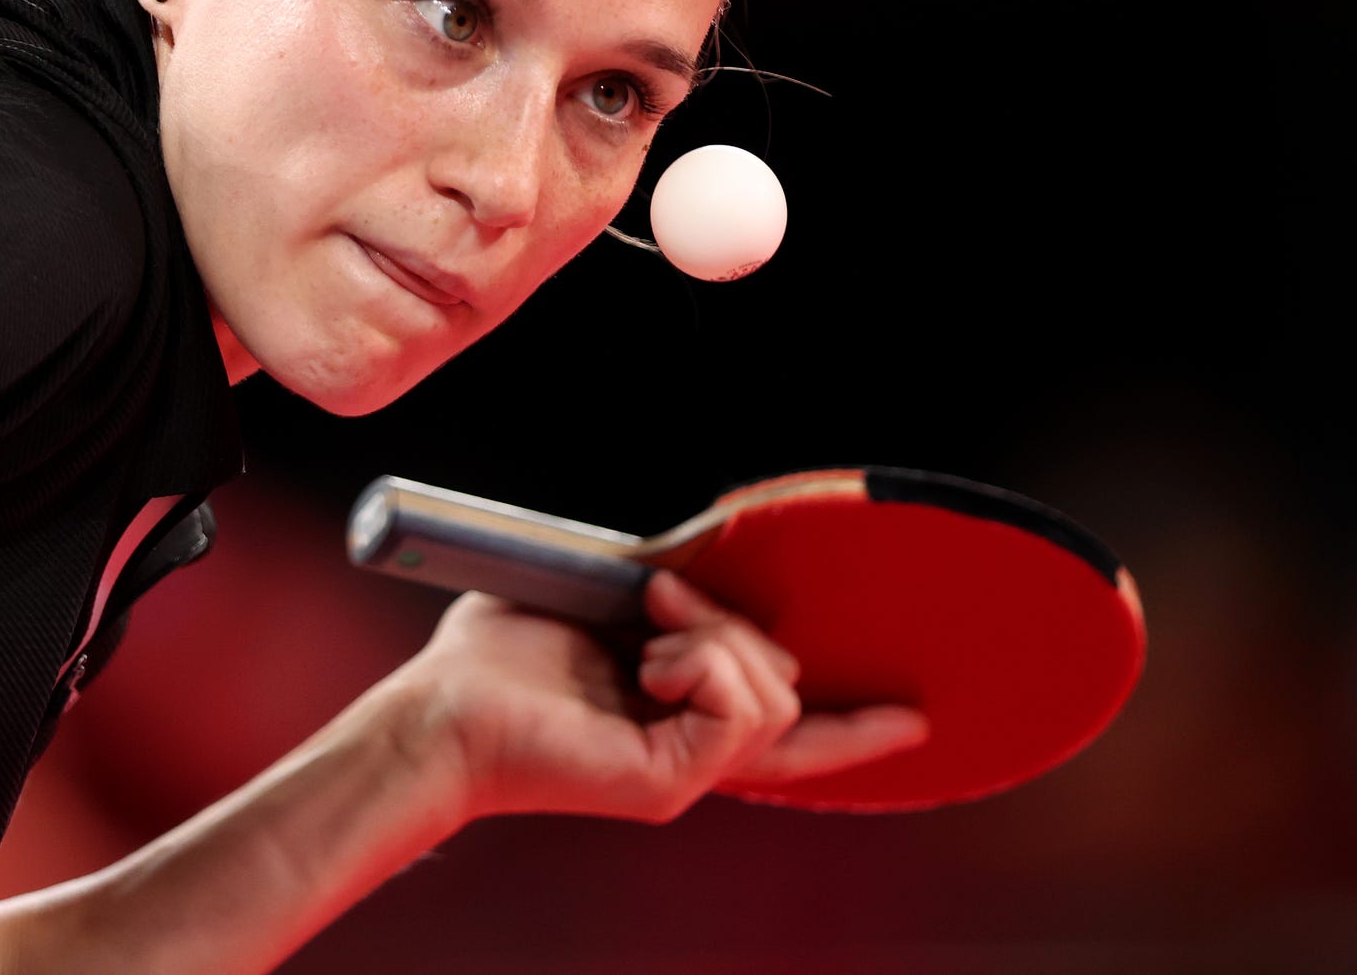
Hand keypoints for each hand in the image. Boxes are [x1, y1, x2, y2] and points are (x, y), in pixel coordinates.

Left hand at [389, 570, 930, 823]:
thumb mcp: (594, 596)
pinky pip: (741, 712)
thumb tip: (694, 572)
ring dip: (714, 638)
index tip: (915, 716)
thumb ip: (653, 588)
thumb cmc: (498, 652)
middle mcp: (692, 750)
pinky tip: (650, 661)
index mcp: (679, 713)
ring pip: (775, 694)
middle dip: (733, 621)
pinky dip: (704, 664)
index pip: (789, 731)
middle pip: (787, 685)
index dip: (856, 726)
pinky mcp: (669, 783)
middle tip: (655, 601)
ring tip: (646, 634)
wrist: (441, 704)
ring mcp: (685, 771)